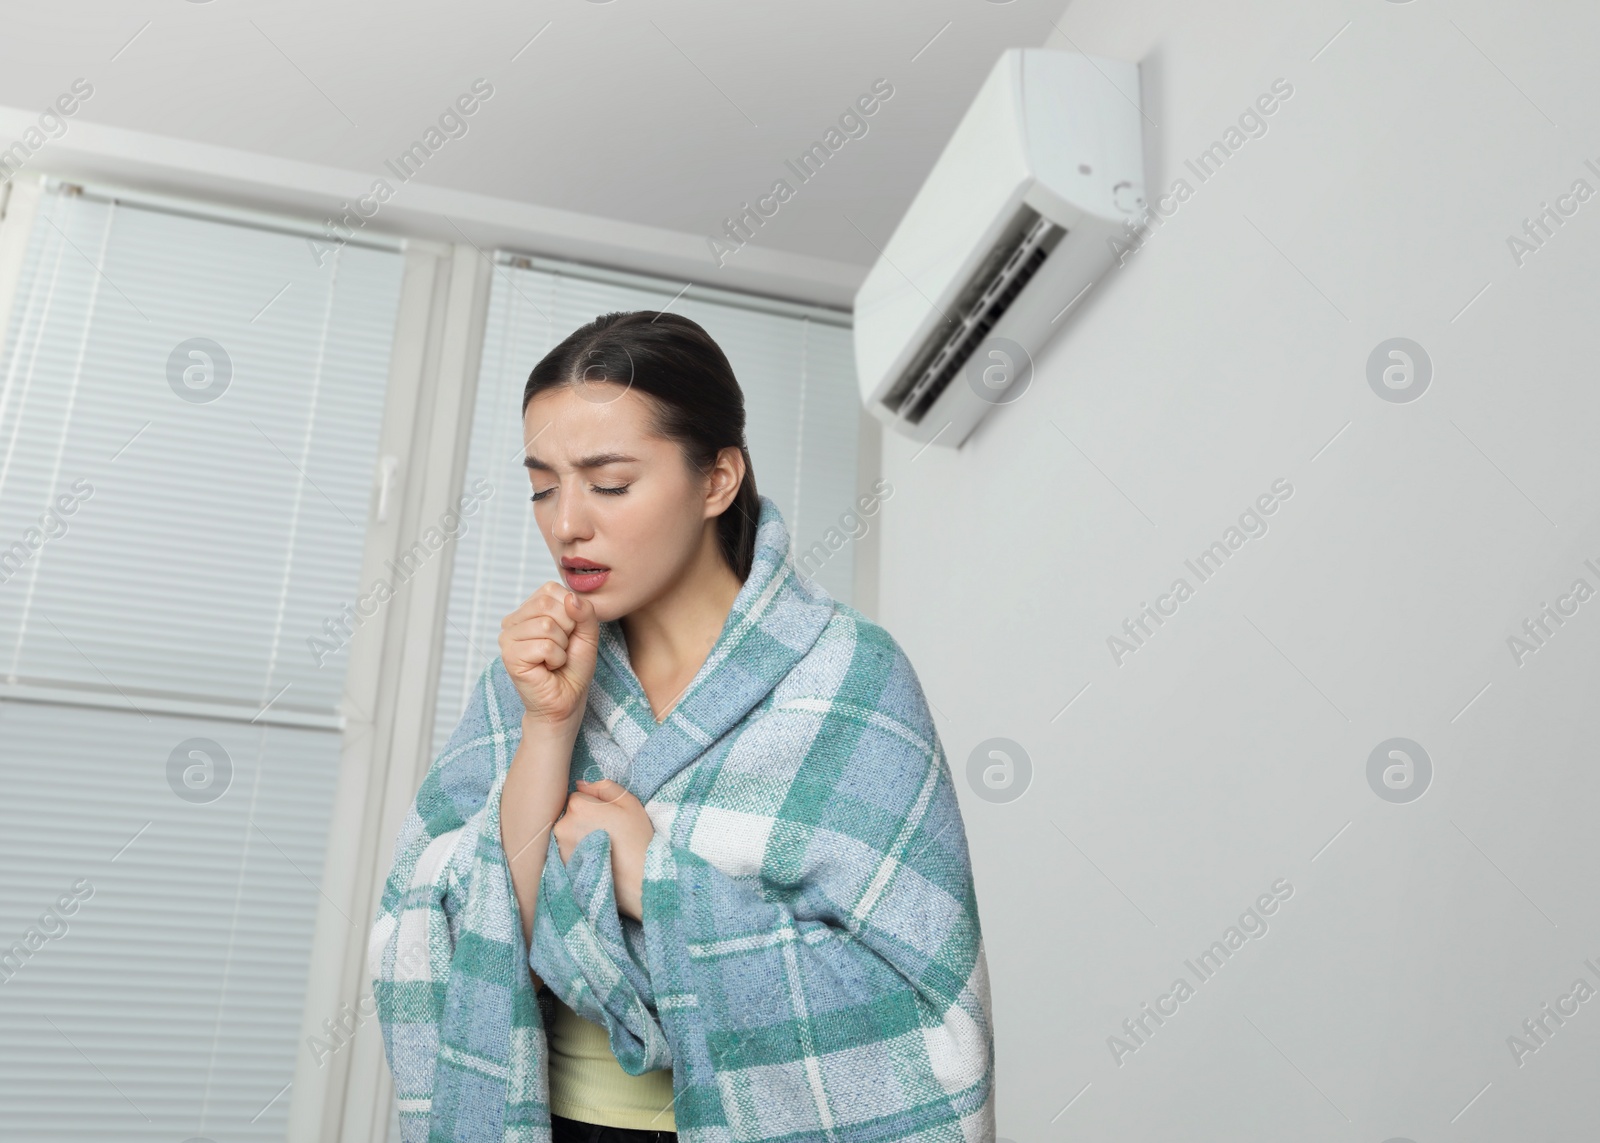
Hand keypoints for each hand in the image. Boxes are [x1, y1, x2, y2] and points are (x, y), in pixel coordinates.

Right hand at [500, 582, 599, 735]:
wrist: (566, 700)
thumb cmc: (573, 667)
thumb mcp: (587, 633)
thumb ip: (585, 611)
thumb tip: (570, 598)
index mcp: (529, 609)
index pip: (552, 590)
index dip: (570, 612)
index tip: (567, 633)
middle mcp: (513, 620)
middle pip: (548, 604)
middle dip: (566, 629)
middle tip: (561, 649)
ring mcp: (507, 637)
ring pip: (546, 625)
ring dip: (561, 647)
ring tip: (553, 659)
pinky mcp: (509, 655)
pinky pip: (544, 646)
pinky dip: (555, 659)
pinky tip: (548, 668)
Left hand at [553, 778, 654, 920]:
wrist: (639, 878)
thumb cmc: (637, 838)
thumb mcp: (628, 802)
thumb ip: (604, 787)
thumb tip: (582, 784)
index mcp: (578, 806)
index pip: (578, 796)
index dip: (595, 805)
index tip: (609, 817)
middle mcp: (563, 825)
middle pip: (571, 814)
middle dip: (585, 819)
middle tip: (607, 832)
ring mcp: (561, 847)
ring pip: (569, 832)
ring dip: (581, 835)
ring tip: (603, 846)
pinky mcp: (563, 865)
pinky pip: (568, 849)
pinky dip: (579, 851)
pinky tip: (596, 857)